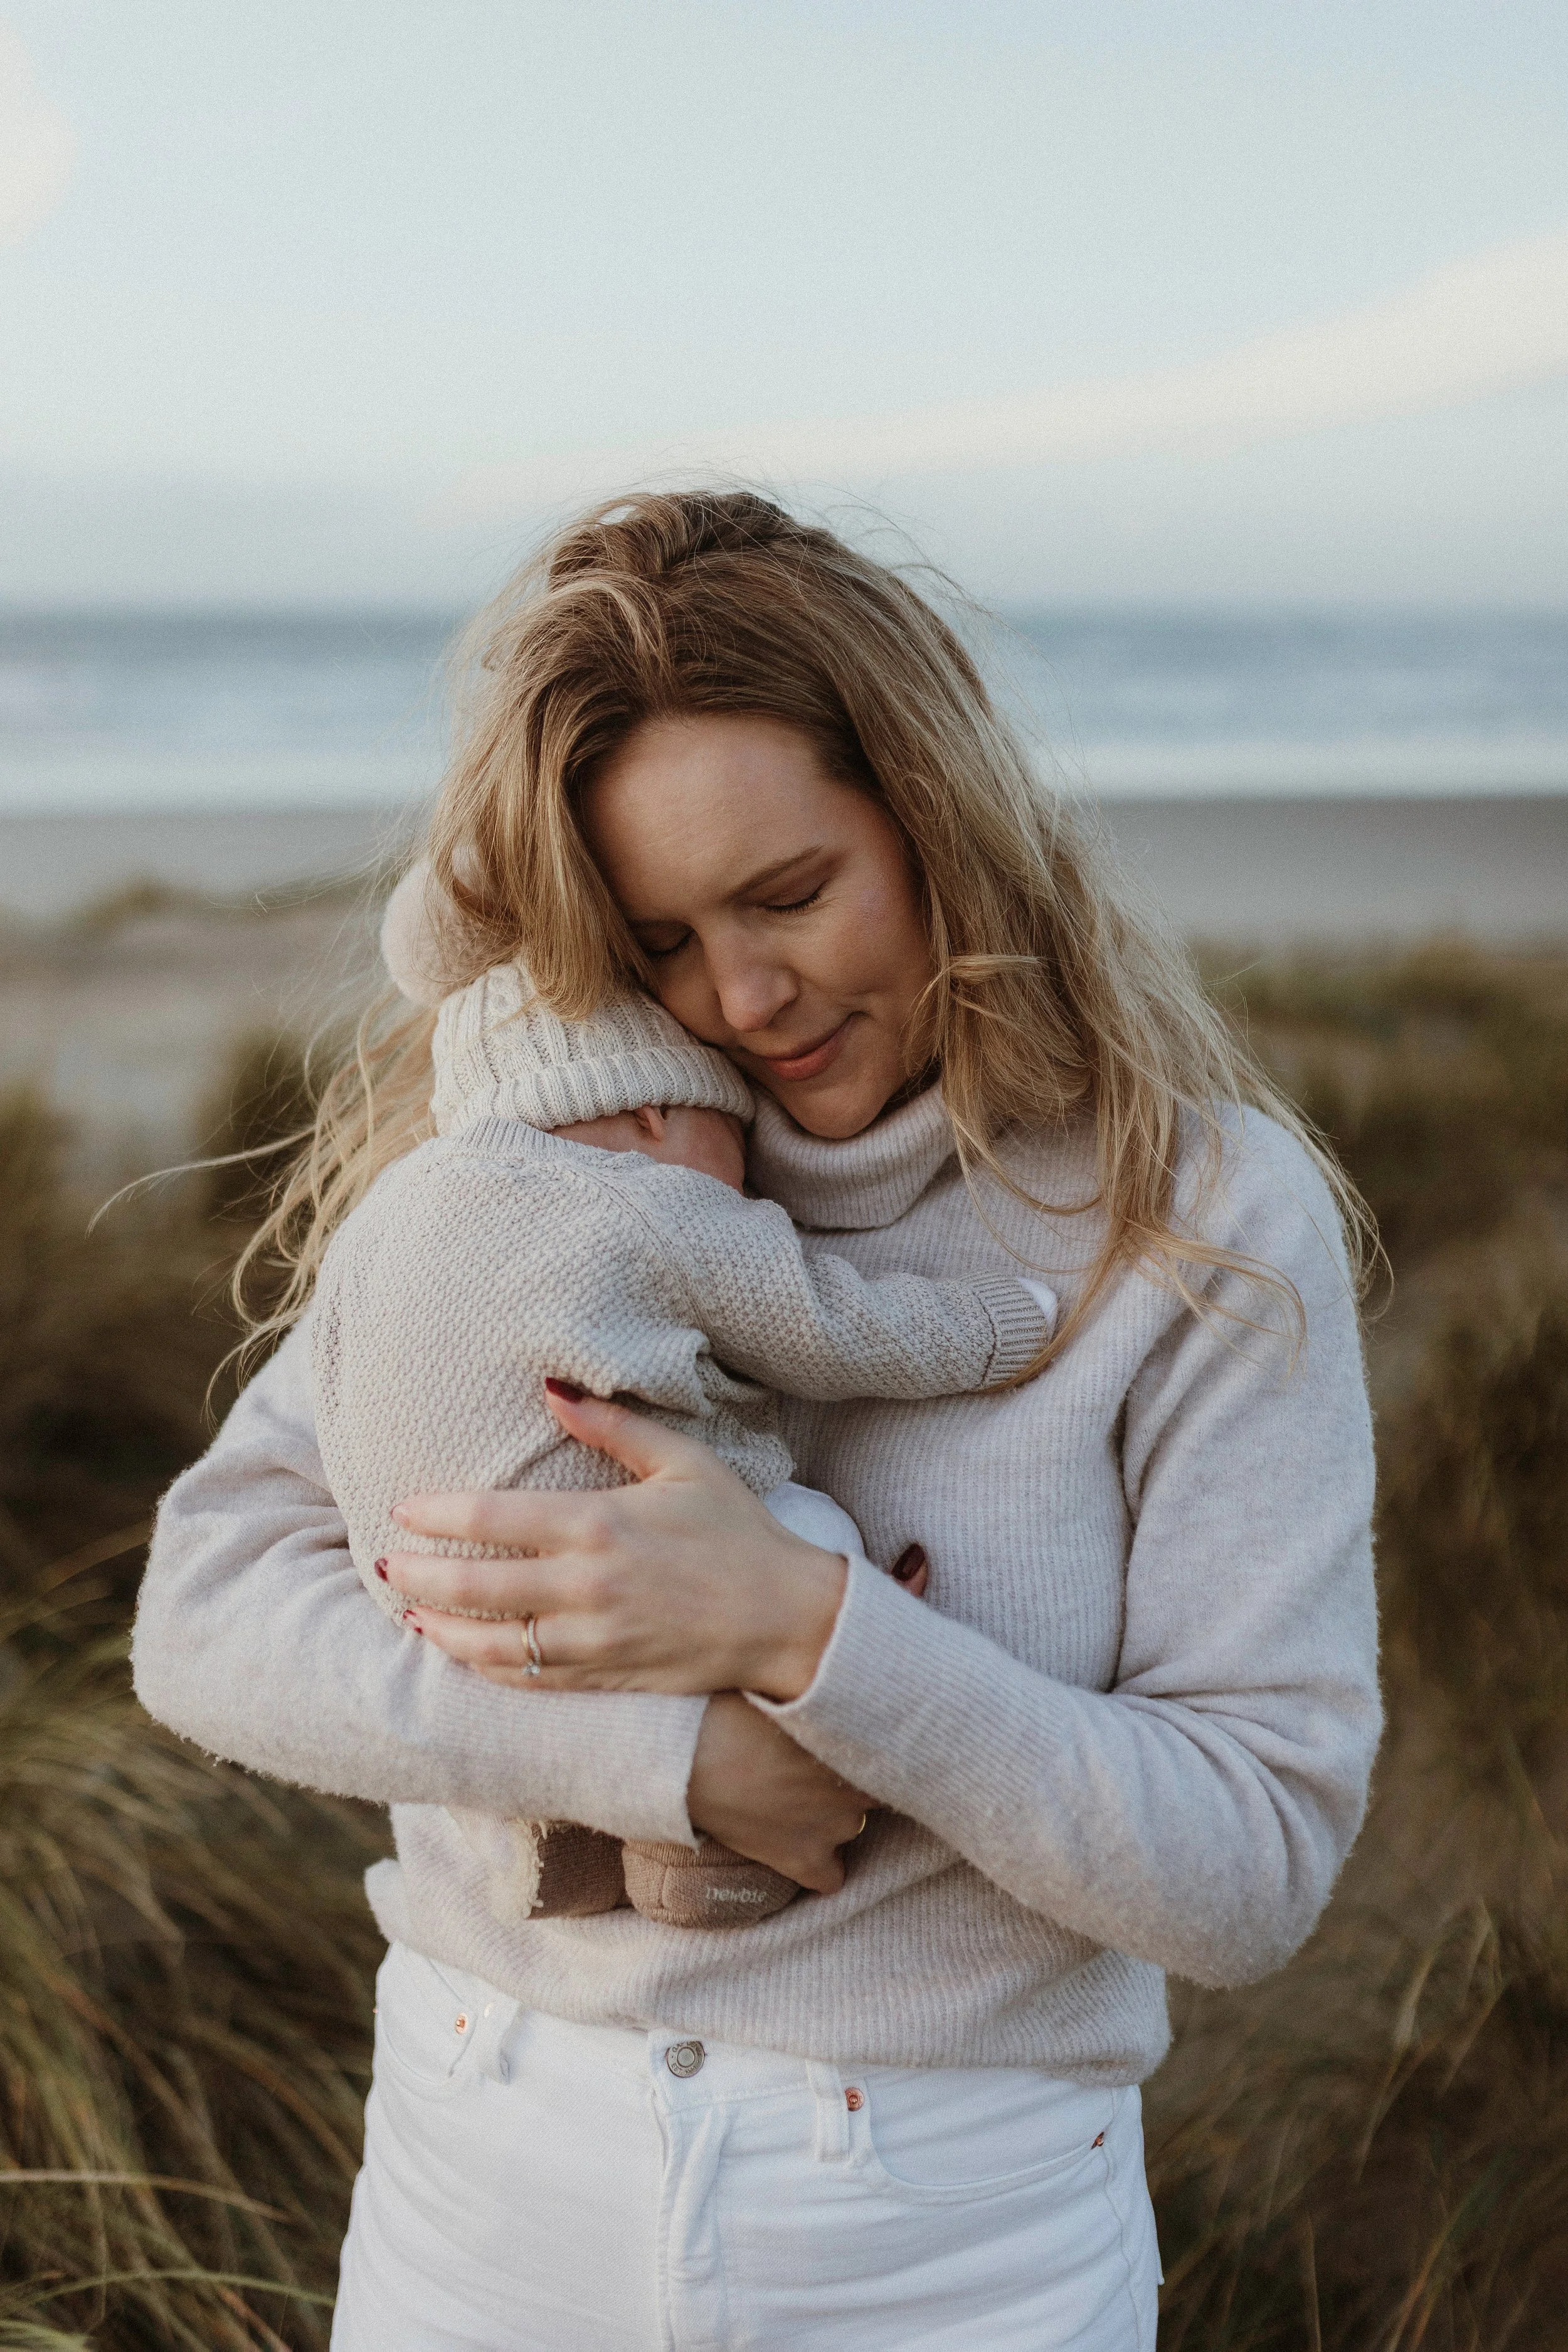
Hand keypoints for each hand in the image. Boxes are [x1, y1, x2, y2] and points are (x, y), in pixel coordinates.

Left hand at [380, 1383, 847, 1701]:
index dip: (437, 1516)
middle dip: (418, 1577)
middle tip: (381, 1565)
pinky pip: (527, 1679)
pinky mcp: (605, 1677)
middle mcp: (586, 1587)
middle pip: (476, 1587)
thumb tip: (551, 1390)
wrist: (787, 1618)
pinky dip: (485, 1669)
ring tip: (408, 1615)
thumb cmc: (737, 1531)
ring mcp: (593, 1641)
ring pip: (491, 1644)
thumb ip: (614, 1426)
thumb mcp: (684, 1462)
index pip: (492, 1521)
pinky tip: (463, 1654)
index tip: (402, 1509)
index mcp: (600, 1525)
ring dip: (440, 1631)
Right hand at [687, 1694, 873, 1894]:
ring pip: (853, 1826)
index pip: (889, 1750)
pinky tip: (798, 1849)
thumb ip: (820, 1695)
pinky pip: (831, 1878)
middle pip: (871, 1789)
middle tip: (809, 1769)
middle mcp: (858, 1785)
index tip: (841, 1744)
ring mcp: (834, 1826)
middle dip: (847, 1781)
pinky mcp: (803, 1859)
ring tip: (791, 1800)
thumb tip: (827, 1680)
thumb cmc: (729, 1709)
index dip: (861, 1749)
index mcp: (859, 1738)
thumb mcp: (786, 1688)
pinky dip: (820, 1867)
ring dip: (831, 1816)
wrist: (690, 1759)